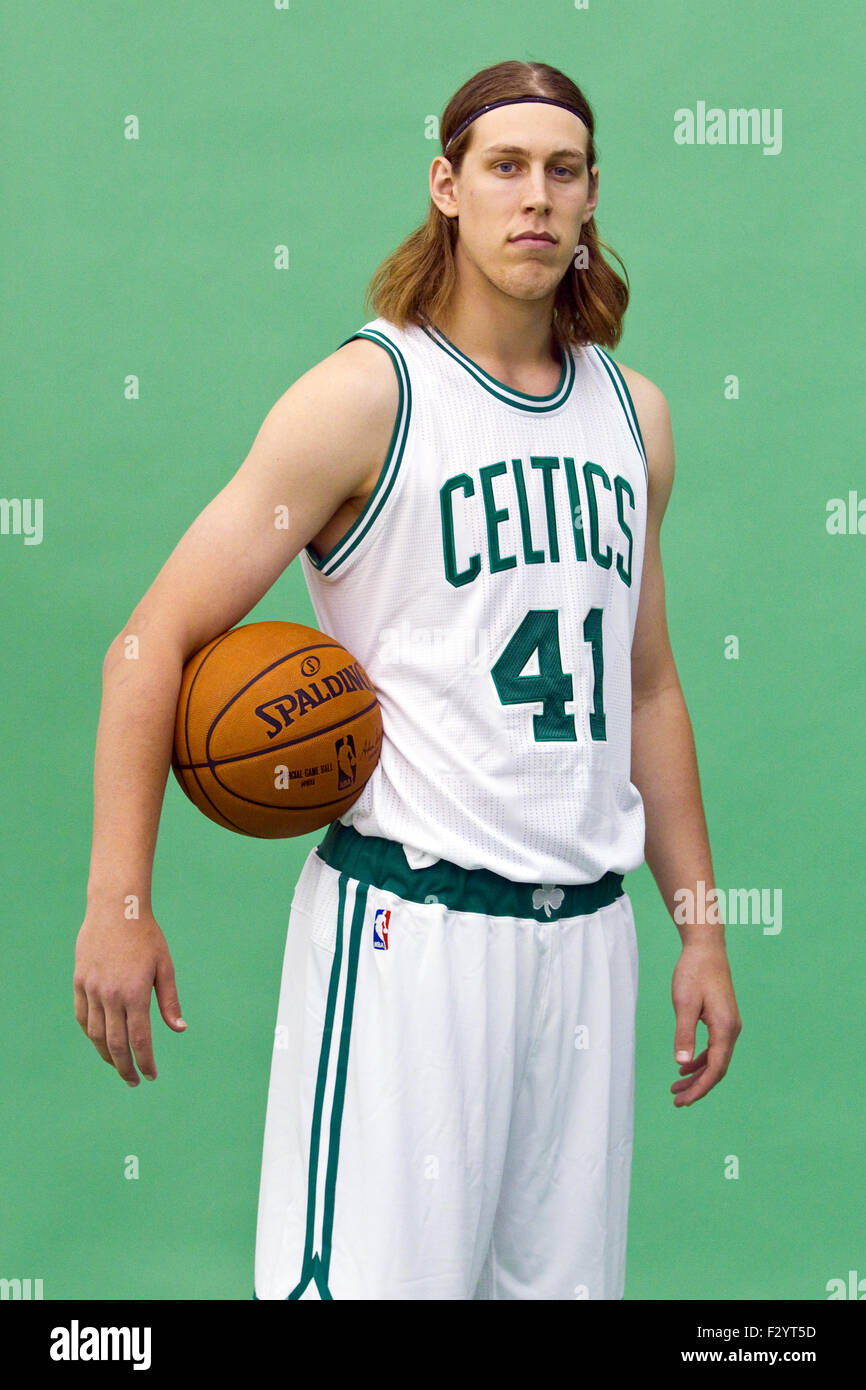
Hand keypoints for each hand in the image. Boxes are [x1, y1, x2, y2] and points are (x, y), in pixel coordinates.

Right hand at [74, 905, 185, 1086]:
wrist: (116, 909)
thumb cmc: (146, 937)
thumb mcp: (165, 967)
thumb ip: (170, 1001)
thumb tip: (180, 1029)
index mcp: (135, 993)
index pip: (139, 1040)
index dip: (145, 1062)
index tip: (151, 1076)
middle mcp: (110, 996)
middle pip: (115, 1044)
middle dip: (125, 1068)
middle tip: (134, 1081)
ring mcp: (91, 990)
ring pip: (95, 1034)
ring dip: (106, 1054)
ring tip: (118, 1064)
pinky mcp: (79, 982)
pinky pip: (81, 1017)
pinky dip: (90, 1034)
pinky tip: (100, 1040)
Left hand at [670, 941, 740, 1105]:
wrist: (706, 949)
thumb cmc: (694, 973)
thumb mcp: (684, 1004)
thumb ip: (684, 1034)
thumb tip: (682, 1064)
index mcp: (725, 1028)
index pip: (715, 1069)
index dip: (699, 1088)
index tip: (682, 1101)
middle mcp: (732, 1030)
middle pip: (717, 1069)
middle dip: (698, 1087)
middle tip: (677, 1101)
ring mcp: (730, 1025)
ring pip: (716, 1060)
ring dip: (698, 1075)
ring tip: (677, 1087)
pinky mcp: (723, 1020)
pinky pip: (715, 1048)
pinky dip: (700, 1060)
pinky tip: (685, 1066)